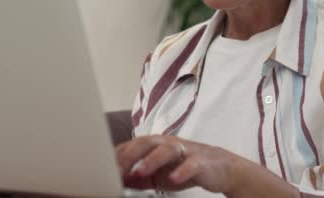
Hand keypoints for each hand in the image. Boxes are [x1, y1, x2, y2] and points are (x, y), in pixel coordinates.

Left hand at [116, 135, 243, 195]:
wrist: (220, 168)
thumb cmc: (185, 167)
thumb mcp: (158, 174)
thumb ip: (138, 177)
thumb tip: (117, 180)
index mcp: (155, 145)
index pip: (131, 146)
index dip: (117, 156)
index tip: (103, 169)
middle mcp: (168, 143)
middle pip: (146, 142)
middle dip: (130, 155)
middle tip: (117, 169)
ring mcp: (185, 150)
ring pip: (167, 149)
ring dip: (151, 160)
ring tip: (140, 172)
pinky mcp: (201, 161)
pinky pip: (191, 164)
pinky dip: (182, 171)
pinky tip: (174, 179)